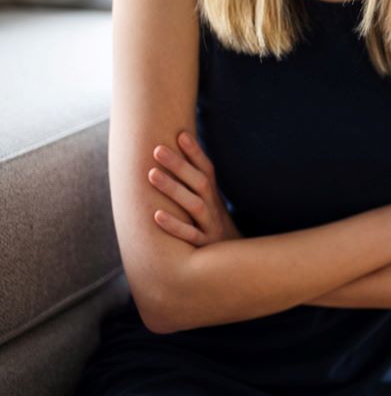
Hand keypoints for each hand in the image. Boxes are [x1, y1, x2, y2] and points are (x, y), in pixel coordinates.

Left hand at [148, 131, 240, 245]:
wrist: (233, 262)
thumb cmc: (210, 227)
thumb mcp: (208, 204)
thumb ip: (194, 184)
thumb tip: (177, 153)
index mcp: (213, 196)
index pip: (207, 169)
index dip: (195, 152)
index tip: (180, 134)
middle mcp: (214, 208)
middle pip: (200, 183)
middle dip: (179, 165)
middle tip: (157, 149)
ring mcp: (211, 227)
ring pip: (195, 206)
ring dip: (174, 189)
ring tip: (151, 174)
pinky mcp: (205, 247)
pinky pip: (190, 236)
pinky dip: (174, 226)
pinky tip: (156, 215)